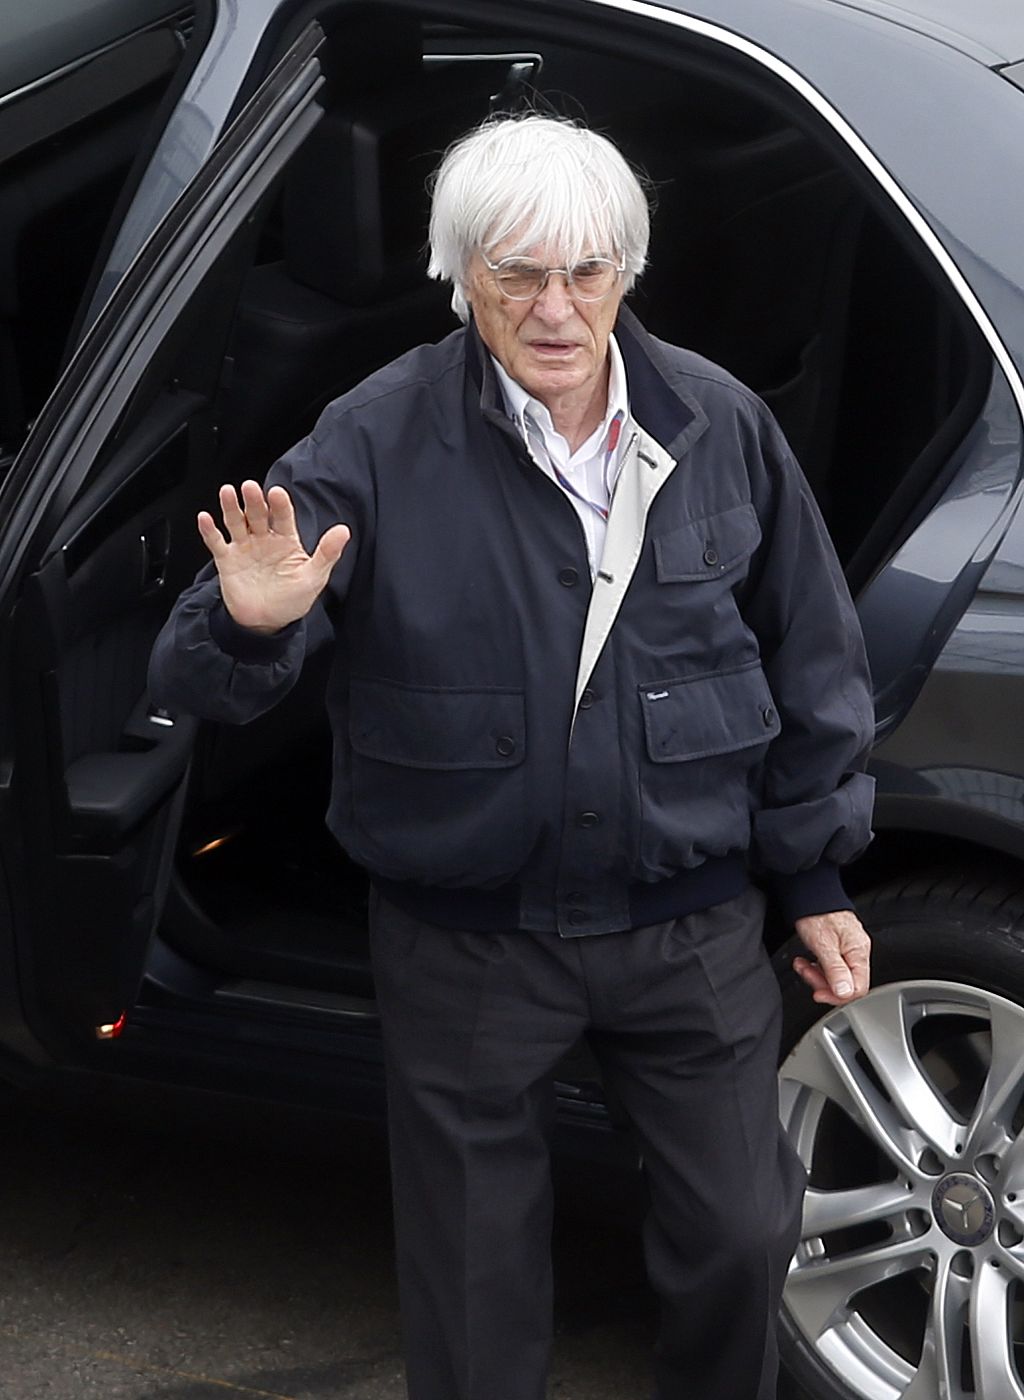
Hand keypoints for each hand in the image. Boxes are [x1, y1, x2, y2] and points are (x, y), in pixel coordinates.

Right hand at [197, 480, 349, 633]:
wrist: (267, 622)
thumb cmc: (293, 599)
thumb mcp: (314, 577)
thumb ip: (327, 553)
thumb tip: (344, 530)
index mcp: (286, 540)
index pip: (283, 516)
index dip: (280, 505)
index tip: (277, 493)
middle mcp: (263, 539)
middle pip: (257, 514)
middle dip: (254, 501)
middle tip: (250, 488)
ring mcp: (244, 548)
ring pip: (235, 522)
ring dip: (231, 507)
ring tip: (228, 492)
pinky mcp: (226, 560)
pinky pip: (216, 542)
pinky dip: (209, 531)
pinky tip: (205, 518)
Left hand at [792, 909, 870, 1005]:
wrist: (810, 893)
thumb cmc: (817, 913)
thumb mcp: (823, 944)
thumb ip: (835, 970)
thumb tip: (845, 993)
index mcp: (859, 952)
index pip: (858, 988)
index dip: (838, 995)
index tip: (819, 994)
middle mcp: (857, 952)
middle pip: (846, 984)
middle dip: (822, 983)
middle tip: (807, 975)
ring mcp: (847, 949)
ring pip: (835, 976)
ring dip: (816, 975)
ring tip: (802, 965)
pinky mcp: (836, 947)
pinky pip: (829, 966)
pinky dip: (815, 967)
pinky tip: (805, 961)